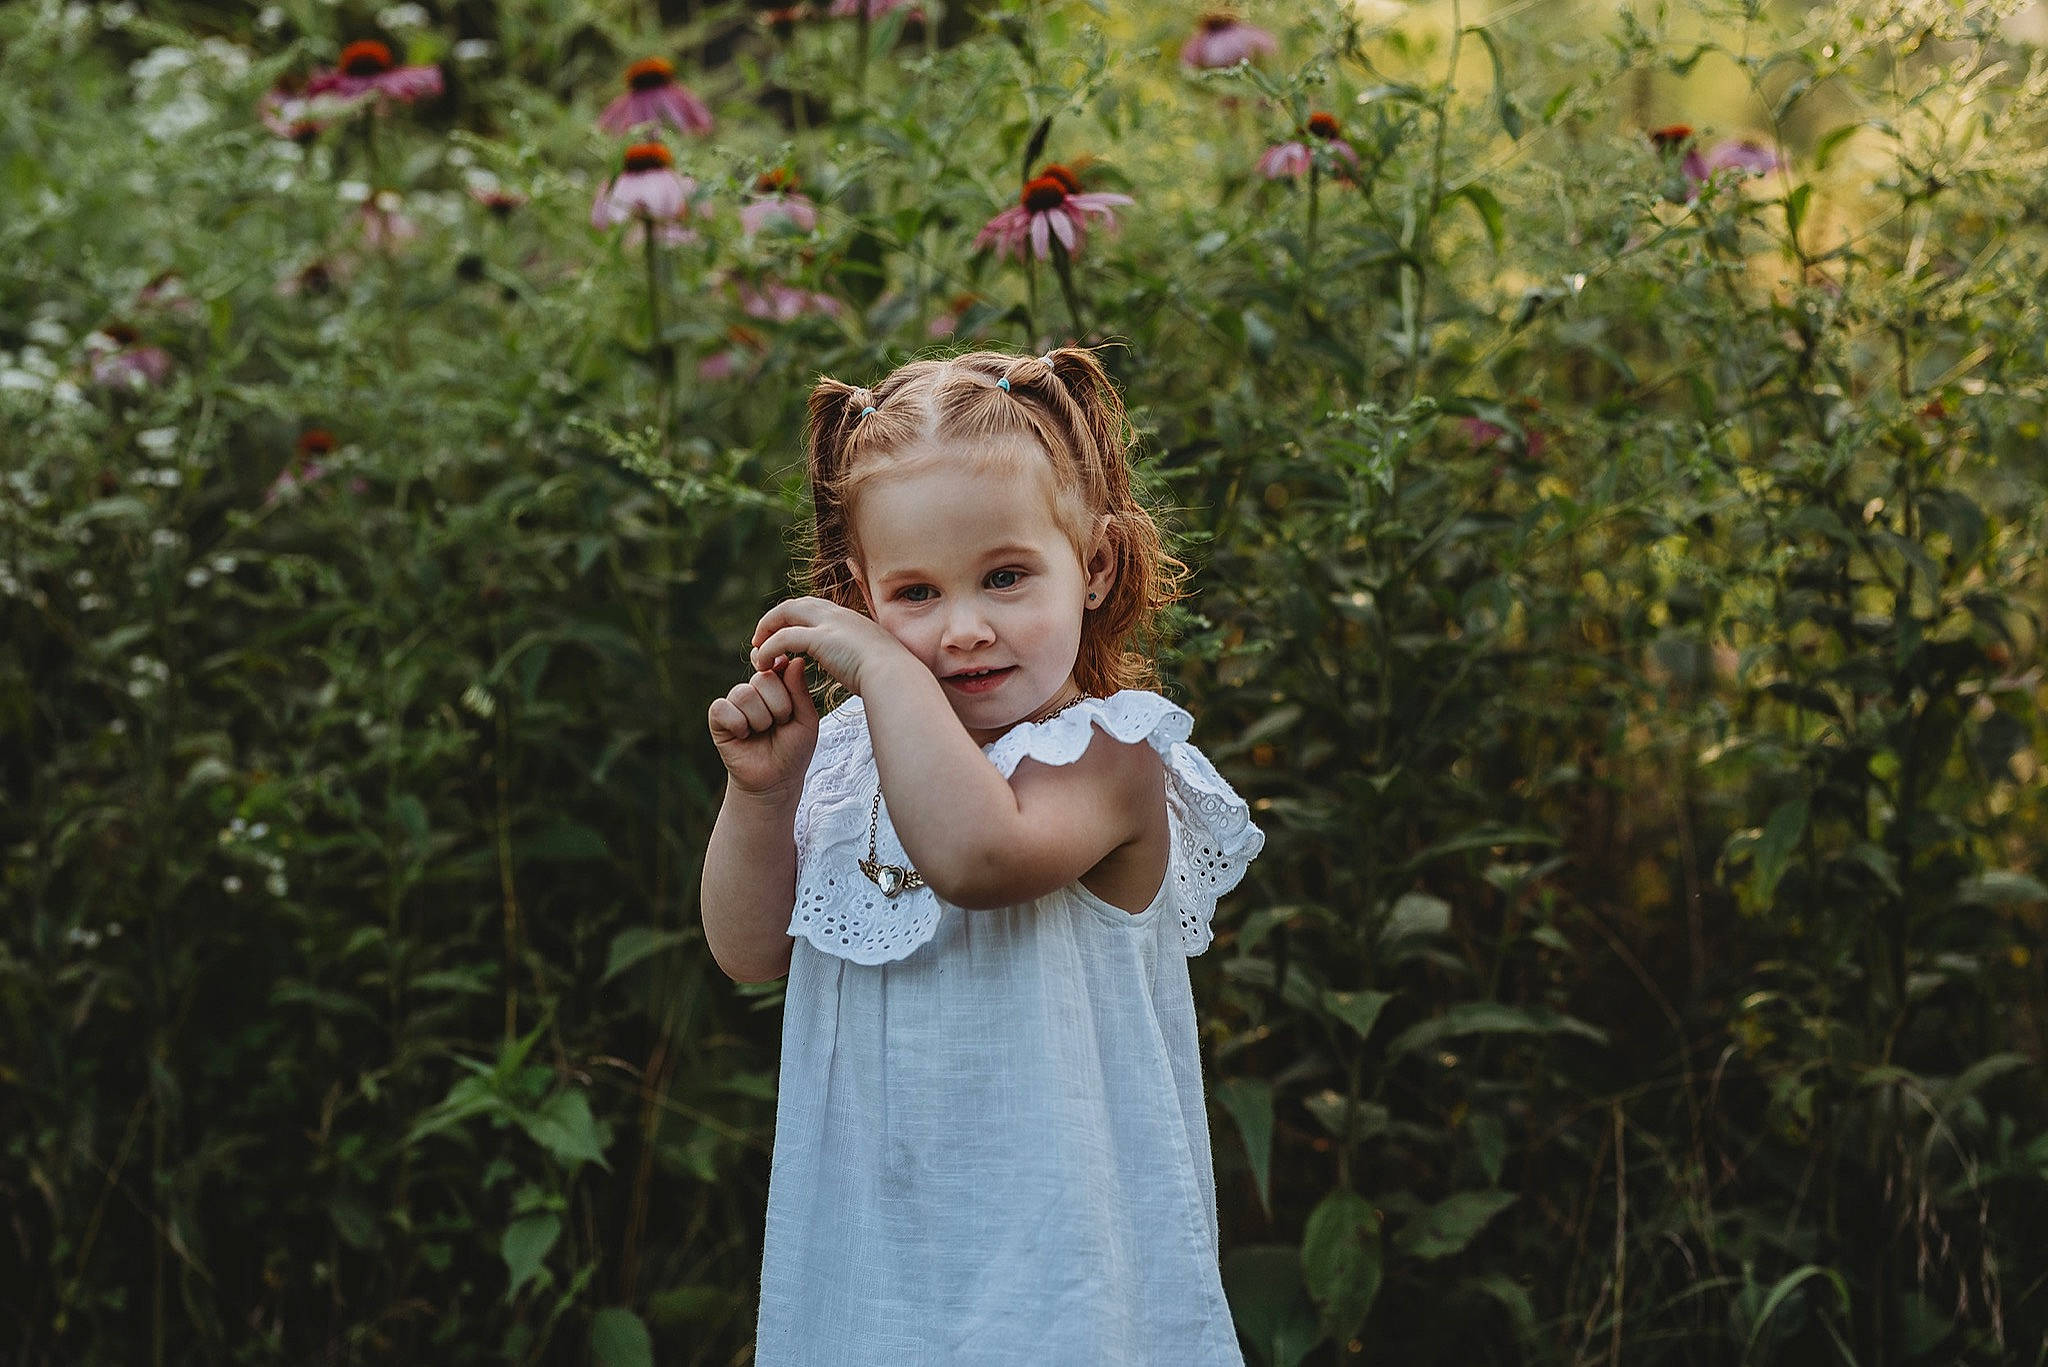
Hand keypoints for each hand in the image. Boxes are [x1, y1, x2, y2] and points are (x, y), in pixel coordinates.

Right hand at [708, 654, 818, 801]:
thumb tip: (795, 659)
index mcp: (776, 686)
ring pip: (744, 694)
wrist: (776, 780)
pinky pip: (723, 708)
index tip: (791, 707)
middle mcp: (754, 690)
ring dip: (760, 720)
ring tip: (762, 732)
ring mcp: (734, 702)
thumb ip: (800, 690)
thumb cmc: (793, 750)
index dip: (785, 687)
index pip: (779, 666)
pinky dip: (738, 724)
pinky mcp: (718, 717)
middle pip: (763, 679)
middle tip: (779, 725)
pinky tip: (744, 736)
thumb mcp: (806, 719)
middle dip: (778, 707)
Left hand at [748, 595, 909, 697]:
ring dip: (766, 632)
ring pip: (784, 614)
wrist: (897, 676)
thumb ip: (862, 656)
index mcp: (850, 618)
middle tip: (760, 641)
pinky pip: (783, 638)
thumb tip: (861, 665)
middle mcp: (838, 614)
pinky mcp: (820, 639)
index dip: (794, 619)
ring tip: (758, 653)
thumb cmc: (890, 676)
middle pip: (795, 604)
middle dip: (774, 620)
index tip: (783, 637)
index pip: (814, 607)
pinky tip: (764, 664)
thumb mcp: (876, 659)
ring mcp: (829, 623)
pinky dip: (768, 650)